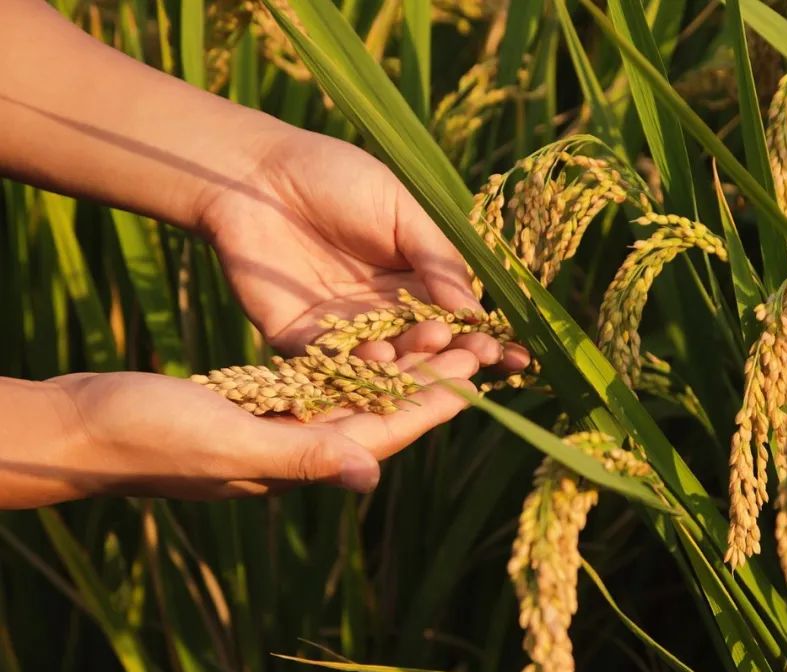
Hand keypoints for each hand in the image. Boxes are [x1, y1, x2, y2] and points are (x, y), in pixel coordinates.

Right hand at [43, 350, 479, 502]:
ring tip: (435, 332)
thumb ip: (300, 455)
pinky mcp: (258, 408)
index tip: (476, 372)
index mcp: (301, 460)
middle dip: (428, 381)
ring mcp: (279, 429)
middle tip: (473, 344)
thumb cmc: (150, 438)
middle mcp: (300, 449)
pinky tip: (371, 339)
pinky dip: (352, 362)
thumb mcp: (229, 442)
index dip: (433, 402)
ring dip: (397, 368)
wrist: (84, 428)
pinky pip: (322, 385)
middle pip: (381, 412)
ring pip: (357, 397)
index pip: (385, 431)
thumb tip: (369, 473)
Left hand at [197, 126, 528, 368]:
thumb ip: (435, 258)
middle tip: (478, 359)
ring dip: (413, 363)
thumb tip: (475, 309)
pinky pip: (333, 363)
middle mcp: (382, 312)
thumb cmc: (333, 176)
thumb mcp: (398, 209)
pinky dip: (358, 366)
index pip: (457, 319)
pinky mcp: (299, 339)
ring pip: (386, 362)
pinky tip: (380, 359)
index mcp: (413, 280)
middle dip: (454, 356)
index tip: (516, 355)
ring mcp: (342, 329)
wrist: (253, 172)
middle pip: (426, 348)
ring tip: (434, 350)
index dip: (485, 338)